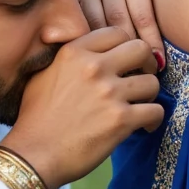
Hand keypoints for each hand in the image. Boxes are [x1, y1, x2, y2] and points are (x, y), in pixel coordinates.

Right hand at [3, 27, 163, 188]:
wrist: (32, 157)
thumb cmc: (35, 118)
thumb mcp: (44, 74)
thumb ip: (69, 57)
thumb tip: (90, 50)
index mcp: (75, 52)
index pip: (117, 32)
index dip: (126, 45)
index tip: (127, 59)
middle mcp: (94, 67)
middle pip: (141, 49)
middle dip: (146, 62)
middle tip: (144, 75)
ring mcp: (109, 93)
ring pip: (151, 82)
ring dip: (149, 94)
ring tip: (141, 105)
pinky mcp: (120, 120)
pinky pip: (155, 111)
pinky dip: (154, 119)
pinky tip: (146, 125)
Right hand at [71, 0, 164, 68]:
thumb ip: (148, 11)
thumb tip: (158, 56)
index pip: (142, 16)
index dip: (151, 43)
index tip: (159, 64)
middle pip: (120, 23)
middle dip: (130, 52)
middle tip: (139, 74)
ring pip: (98, 27)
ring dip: (108, 53)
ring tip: (119, 73)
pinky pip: (79, 26)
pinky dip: (88, 44)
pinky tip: (96, 59)